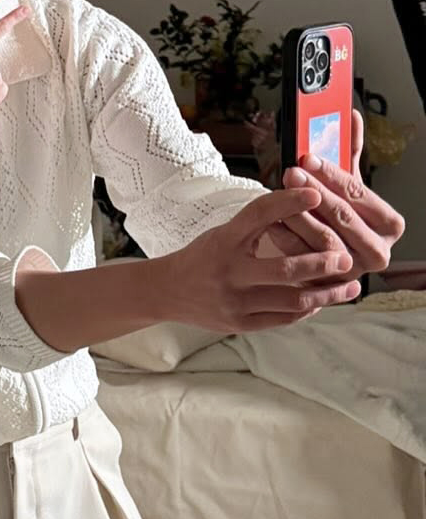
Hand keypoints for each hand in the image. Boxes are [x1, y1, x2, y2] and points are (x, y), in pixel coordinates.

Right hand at [161, 188, 361, 332]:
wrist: (167, 291)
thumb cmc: (204, 256)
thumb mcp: (223, 233)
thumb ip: (256, 226)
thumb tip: (303, 209)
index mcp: (224, 240)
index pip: (258, 215)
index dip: (287, 203)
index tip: (315, 195)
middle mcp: (228, 272)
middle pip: (285, 269)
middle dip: (322, 264)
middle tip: (345, 258)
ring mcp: (234, 301)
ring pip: (292, 300)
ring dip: (326, 294)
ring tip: (350, 286)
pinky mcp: (239, 323)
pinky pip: (283, 318)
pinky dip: (307, 309)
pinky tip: (322, 301)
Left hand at [272, 110, 404, 275]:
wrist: (327, 260)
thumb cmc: (338, 216)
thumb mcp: (348, 186)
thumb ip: (349, 153)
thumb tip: (348, 114)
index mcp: (390, 224)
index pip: (358, 193)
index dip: (332, 174)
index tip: (308, 158)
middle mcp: (378, 251)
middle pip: (341, 216)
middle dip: (313, 191)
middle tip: (290, 171)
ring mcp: (354, 271)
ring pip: (322, 239)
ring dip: (297, 214)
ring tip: (278, 194)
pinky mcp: (329, 285)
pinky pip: (303, 259)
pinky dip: (286, 238)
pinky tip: (271, 222)